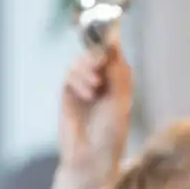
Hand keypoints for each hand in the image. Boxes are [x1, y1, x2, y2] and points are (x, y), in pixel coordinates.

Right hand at [58, 44, 134, 183]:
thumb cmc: (112, 135)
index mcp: (119, 83)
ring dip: (88, 68)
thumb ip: (118, 73)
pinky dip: (78, 79)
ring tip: (95, 86)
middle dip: (97, 55)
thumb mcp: (121, 101)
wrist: (92, 157)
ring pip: (81, 62)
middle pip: (96, 53)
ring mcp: (84, 87)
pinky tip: (87, 95)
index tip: (111, 32)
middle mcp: (102, 82)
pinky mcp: (68, 94)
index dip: (110, 42)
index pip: (114, 54)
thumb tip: (113, 45)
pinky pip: (70, 74)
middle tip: (100, 63)